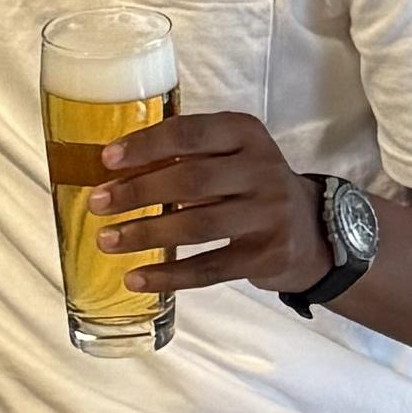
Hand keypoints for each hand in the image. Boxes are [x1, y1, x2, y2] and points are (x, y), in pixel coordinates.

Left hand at [90, 112, 331, 295]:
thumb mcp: (230, 153)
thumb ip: (186, 155)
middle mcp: (261, 169)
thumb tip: (115, 171)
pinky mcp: (268, 256)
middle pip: (189, 180)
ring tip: (107, 241)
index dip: (145, 146)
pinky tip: (136, 279)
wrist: (314, 229)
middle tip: (97, 203)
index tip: (107, 160)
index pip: (189, 133)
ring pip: (197, 226)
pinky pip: (210, 268)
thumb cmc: (250, 183)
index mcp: (245, 133)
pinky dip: (169, 275)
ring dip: (145, 234)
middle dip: (136, 193)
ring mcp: (269, 214)